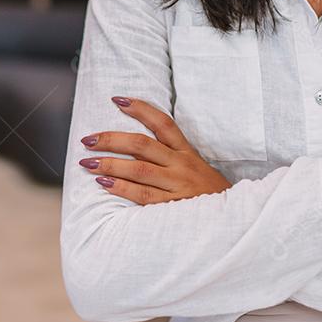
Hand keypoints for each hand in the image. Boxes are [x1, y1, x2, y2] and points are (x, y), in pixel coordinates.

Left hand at [78, 96, 231, 203]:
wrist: (234, 221)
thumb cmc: (208, 194)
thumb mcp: (195, 168)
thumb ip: (170, 156)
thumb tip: (133, 147)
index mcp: (187, 152)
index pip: (163, 123)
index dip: (140, 109)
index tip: (118, 101)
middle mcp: (181, 165)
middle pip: (142, 145)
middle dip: (111, 140)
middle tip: (88, 139)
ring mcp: (177, 186)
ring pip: (138, 169)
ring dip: (110, 164)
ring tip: (87, 162)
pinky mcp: (172, 208)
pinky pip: (142, 196)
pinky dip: (122, 188)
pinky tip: (104, 183)